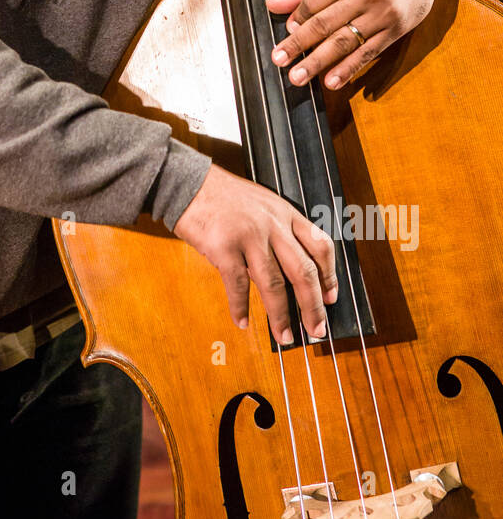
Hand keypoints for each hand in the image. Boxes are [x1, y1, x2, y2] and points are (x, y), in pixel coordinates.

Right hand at [173, 163, 337, 344]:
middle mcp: (272, 224)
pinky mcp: (224, 247)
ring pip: (274, 284)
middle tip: (317, 329)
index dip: (330, 276)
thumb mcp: (261, 203)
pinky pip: (237, 285)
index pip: (320, 246)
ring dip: (281, 315)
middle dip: (313, 306)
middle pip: (303, 271)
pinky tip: (243, 321)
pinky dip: (241, 307)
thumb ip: (277, 231)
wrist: (188, 182)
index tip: (331, 298)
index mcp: (285, 212)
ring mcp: (249, 236)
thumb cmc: (222, 195)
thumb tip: (286, 273)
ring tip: (285, 336)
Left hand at [265, 0, 444, 89]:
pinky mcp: (396, 29)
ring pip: (345, 42)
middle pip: (325, 24)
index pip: (314, 2)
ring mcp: (383, 13)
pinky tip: (332, 81)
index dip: (296, 19)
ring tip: (298, 76)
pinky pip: (368, 52)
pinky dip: (349, 69)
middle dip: (299, 45)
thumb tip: (273, 5)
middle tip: (279, 61)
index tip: (286, 31)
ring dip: (319, 62)